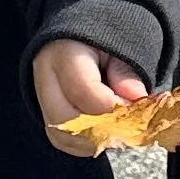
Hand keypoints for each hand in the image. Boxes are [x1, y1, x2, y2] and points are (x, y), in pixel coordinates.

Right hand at [32, 37, 148, 152]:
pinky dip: (86, 143)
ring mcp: (42, 98)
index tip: (137, 110)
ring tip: (119, 128)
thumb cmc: (104, 37)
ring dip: (95, 139)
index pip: (83, 90)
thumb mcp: (121, 43)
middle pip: (66, 118)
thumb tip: (137, 98)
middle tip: (128, 125)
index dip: (113, 107)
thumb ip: (126, 70)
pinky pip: (62, 140)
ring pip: (61, 134)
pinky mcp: (46, 114)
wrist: (80, 35)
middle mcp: (45, 77)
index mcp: (64, 52)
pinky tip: (106, 132)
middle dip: (102, 128)